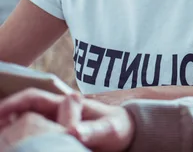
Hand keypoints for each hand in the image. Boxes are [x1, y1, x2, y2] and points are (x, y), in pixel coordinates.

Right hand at [0, 89, 134, 151]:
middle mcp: (58, 113)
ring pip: (27, 126)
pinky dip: (26, 141)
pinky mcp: (58, 137)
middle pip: (23, 112)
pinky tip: (18, 148)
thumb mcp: (109, 130)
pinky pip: (37, 138)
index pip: (33, 98)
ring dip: (13, 132)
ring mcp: (56, 124)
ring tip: (4, 143)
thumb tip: (74, 133)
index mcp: (66, 104)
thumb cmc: (119, 129)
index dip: (13, 103)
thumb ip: (93, 131)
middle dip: (5, 120)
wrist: (128, 135)